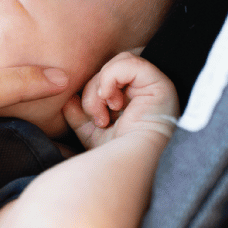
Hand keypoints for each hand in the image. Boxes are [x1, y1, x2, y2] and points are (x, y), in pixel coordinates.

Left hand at [64, 52, 178, 149]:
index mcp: (134, 95)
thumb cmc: (116, 154)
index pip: (108, 73)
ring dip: (100, 88)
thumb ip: (78, 113)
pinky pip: (128, 62)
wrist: (132, 166)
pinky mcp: (160, 81)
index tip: (93, 117)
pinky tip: (113, 104)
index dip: (94, 90)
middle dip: (93, 90)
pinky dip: (110, 79)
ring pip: (117, 61)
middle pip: (109, 66)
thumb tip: (68, 98)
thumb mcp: (91, 131)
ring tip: (105, 114)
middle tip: (98, 118)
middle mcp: (147, 87)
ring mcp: (155, 83)